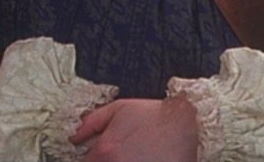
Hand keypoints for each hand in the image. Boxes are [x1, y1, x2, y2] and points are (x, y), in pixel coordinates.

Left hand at [70, 97, 198, 161]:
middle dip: (102, 161)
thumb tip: (74, 137)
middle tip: (119, 154)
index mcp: (104, 151)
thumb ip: (92, 121)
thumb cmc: (156, 116)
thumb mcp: (122, 109)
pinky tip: (140, 159)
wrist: (189, 125)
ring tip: (131, 155)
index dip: (90, 158)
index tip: (100, 155)